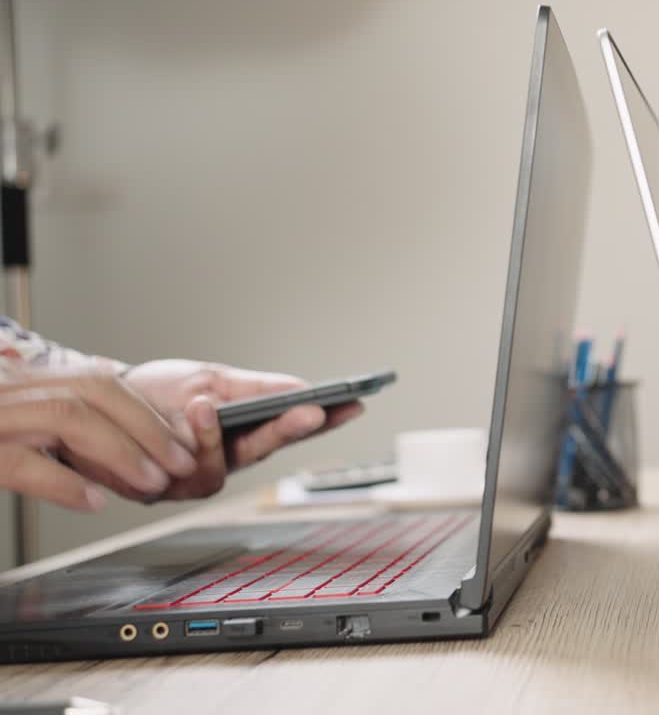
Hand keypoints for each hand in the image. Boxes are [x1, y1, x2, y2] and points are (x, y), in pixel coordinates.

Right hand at [0, 374, 196, 510]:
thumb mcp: (15, 417)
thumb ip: (60, 424)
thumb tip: (125, 446)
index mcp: (25, 379)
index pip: (99, 383)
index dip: (146, 412)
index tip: (180, 442)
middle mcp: (11, 388)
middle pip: (93, 393)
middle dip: (148, 428)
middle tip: (181, 463)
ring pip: (68, 418)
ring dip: (121, 451)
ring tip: (153, 481)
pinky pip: (23, 464)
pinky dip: (66, 483)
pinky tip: (93, 501)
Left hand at [124, 360, 363, 499]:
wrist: (98, 404)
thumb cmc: (155, 392)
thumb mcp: (211, 378)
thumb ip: (255, 388)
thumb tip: (302, 387)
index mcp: (245, 432)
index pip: (294, 426)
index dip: (327, 419)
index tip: (352, 404)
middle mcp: (226, 459)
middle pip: (270, 448)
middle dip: (292, 430)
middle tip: (315, 410)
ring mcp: (196, 476)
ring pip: (225, 467)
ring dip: (219, 436)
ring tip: (210, 404)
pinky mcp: (163, 488)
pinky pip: (188, 472)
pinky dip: (191, 440)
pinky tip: (193, 412)